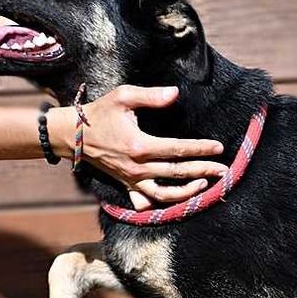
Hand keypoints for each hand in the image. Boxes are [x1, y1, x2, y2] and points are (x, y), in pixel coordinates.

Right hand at [48, 85, 225, 208]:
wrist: (72, 135)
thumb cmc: (99, 113)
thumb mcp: (123, 96)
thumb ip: (151, 96)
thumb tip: (175, 94)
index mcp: (139, 145)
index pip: (178, 150)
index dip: (200, 149)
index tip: (218, 148)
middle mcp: (137, 167)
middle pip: (177, 173)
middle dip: (204, 171)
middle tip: (224, 170)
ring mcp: (132, 179)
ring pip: (165, 194)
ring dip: (187, 192)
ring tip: (205, 185)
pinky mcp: (127, 185)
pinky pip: (147, 200)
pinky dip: (163, 203)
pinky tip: (179, 199)